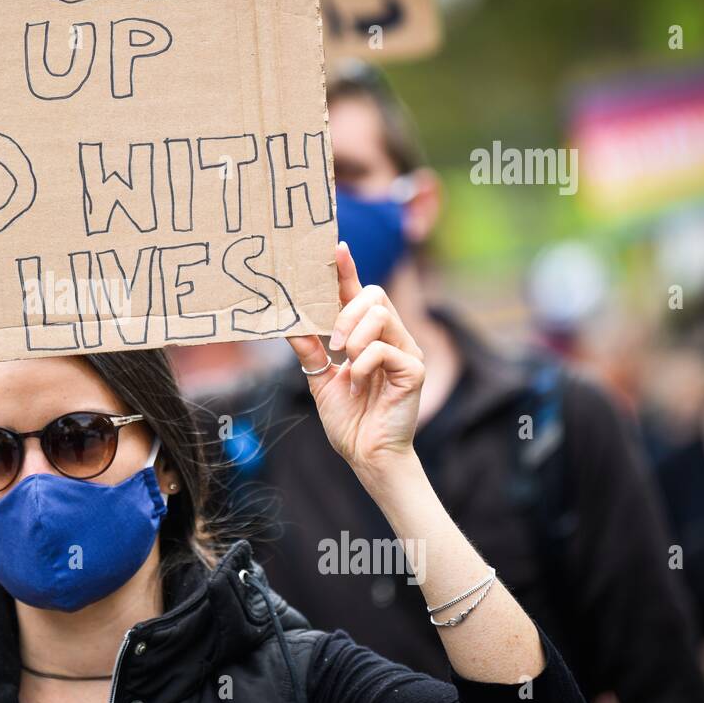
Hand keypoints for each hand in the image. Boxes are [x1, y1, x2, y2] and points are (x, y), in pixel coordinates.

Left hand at [287, 242, 423, 484]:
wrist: (366, 456)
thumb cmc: (349, 419)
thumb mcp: (319, 379)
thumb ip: (309, 349)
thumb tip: (288, 321)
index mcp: (368, 337)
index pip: (358, 294)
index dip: (346, 270)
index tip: (335, 246)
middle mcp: (391, 338)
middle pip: (374, 294)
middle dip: (347, 311)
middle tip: (332, 343)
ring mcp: (406, 352)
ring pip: (381, 314)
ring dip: (354, 336)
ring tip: (345, 362)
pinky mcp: (414, 370)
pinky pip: (385, 348)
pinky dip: (363, 363)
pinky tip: (358, 382)